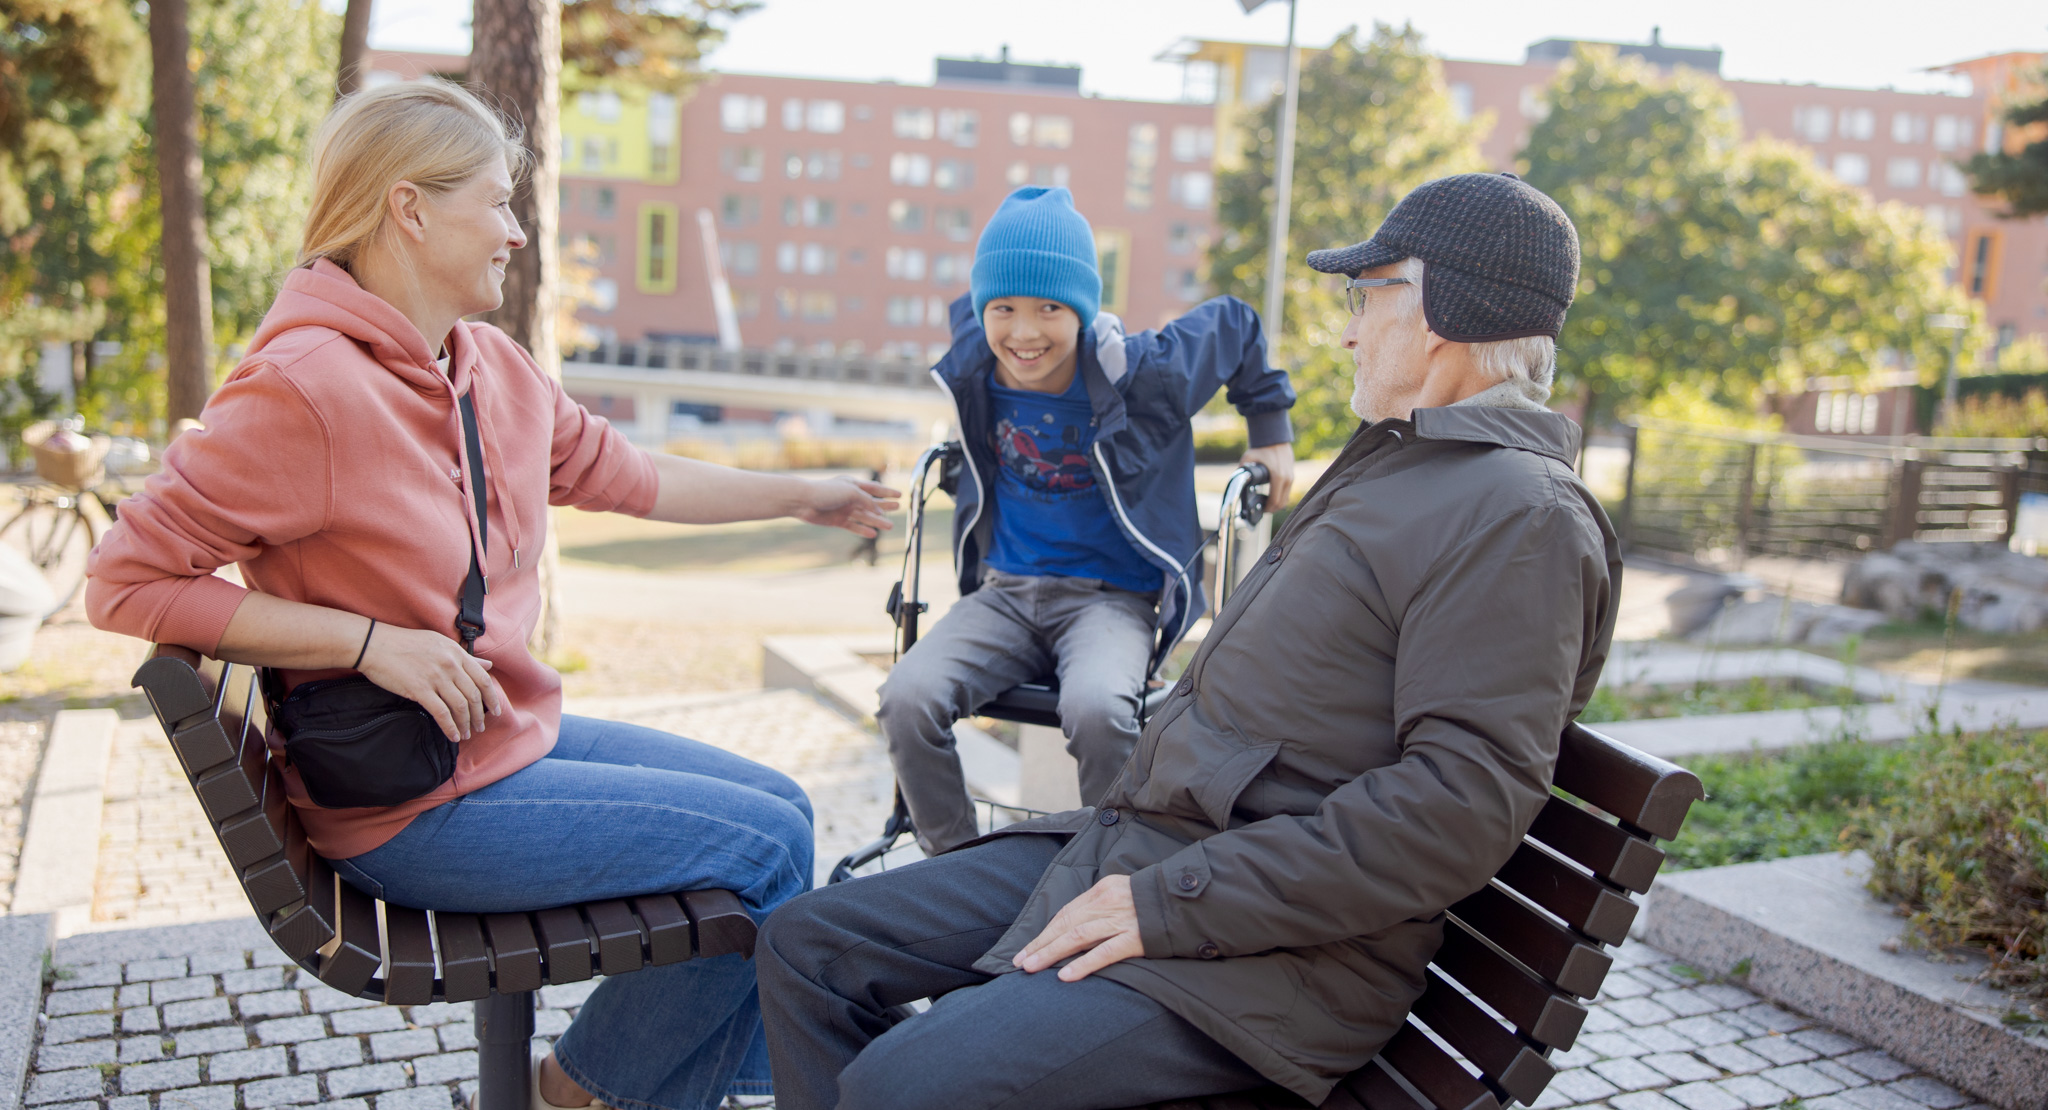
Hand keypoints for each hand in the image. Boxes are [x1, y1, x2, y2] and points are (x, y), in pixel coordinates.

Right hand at [357, 622, 504, 740]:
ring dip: (466, 724)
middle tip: (480, 727)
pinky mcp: (420, 689)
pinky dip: (450, 727)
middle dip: (479, 715)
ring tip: (467, 734)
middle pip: (474, 696)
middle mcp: (450, 664)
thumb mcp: (439, 644)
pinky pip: (441, 713)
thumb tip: (488, 664)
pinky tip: (453, 736)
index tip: (495, 711)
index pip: (483, 679)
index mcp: (456, 652)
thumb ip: (464, 657)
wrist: (375, 644)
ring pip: (460, 706)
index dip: (492, 698)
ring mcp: (435, 677)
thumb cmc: (405, 643)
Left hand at [793, 475, 900, 537]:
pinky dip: (862, 530)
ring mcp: (844, 509)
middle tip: (898, 508)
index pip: (875, 488)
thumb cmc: (826, 491)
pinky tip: (872, 534)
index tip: (900, 495)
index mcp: (853, 485)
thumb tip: (879, 512)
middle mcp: (850, 497)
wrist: (804, 501)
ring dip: (877, 521)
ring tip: (890, 527)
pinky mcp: (837, 520)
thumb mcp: (851, 492)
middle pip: (871, 503)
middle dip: (885, 506)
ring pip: (865, 516)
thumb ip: (867, 501)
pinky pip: (853, 526)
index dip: (888, 492)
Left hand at [1013, 874, 1143, 981]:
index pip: (1066, 912)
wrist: (1191, 899)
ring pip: (1078, 936)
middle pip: (1066, 924)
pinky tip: (1065, 976)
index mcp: (1103, 890)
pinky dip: (1083, 964)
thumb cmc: (1156, 901)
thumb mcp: (1124, 893)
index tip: (1028, 947)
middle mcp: (1108, 902)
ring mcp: (1122, 920)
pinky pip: (1105, 952)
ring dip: (1051, 953)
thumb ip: (1102, 906)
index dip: (1045, 931)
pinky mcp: (1136, 938)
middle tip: (1020, 961)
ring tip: (1031, 967)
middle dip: (1040, 944)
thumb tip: (1076, 926)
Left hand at [1240, 443, 1295, 508]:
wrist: (1274, 436)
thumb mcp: (1248, 460)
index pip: (1275, 501)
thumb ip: (1241, 472)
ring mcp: (1291, 476)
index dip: (1267, 509)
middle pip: (1282, 503)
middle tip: (1262, 509)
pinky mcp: (1292, 474)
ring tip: (1266, 503)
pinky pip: (1287, 490)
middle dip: (1272, 509)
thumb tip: (1234, 483)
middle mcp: (1287, 479)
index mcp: (1278, 477)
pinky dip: (1280, 495)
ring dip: (1277, 503)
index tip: (1259, 510)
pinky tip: (1271, 494)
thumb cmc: (1261, 447)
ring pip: (1286, 498)